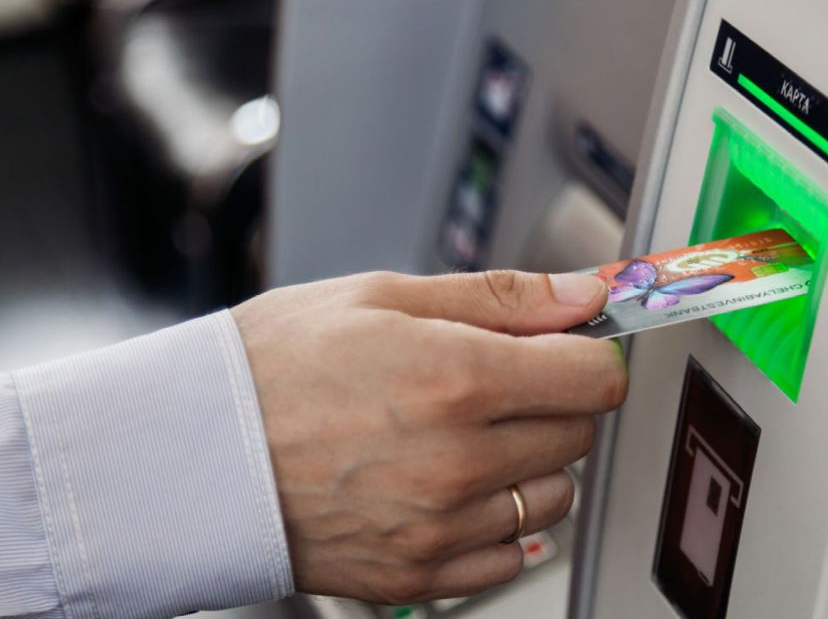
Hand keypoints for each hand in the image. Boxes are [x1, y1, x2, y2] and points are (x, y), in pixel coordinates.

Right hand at [232, 270, 626, 604]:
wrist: (194, 450)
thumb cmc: (276, 364)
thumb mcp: (384, 296)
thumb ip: (499, 297)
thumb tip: (582, 295)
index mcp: (456, 379)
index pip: (594, 378)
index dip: (590, 354)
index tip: (571, 349)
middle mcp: (457, 461)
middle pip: (578, 433)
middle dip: (554, 400)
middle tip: (497, 382)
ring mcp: (440, 526)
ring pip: (552, 496)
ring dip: (529, 462)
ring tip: (465, 435)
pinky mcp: (418, 573)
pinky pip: (509, 554)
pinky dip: (498, 520)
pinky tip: (449, 486)